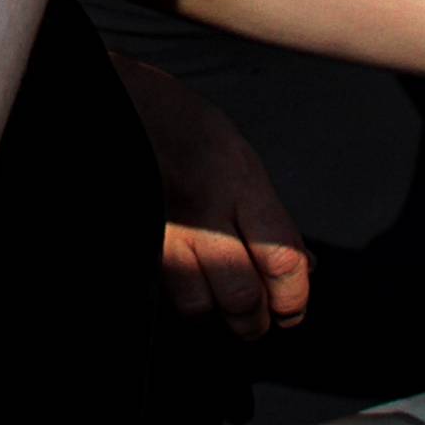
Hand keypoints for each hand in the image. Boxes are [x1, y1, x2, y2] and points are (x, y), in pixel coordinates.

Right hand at [111, 54, 310, 339]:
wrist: (121, 105)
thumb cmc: (175, 121)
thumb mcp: (236, 154)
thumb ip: (269, 212)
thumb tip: (303, 264)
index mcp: (238, 180)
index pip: (282, 260)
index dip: (293, 297)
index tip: (292, 305)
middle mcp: (203, 209)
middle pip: (242, 296)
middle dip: (256, 319)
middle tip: (260, 316)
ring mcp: (164, 230)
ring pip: (198, 306)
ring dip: (214, 312)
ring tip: (221, 301)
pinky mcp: (143, 244)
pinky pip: (166, 291)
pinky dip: (183, 297)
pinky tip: (190, 283)